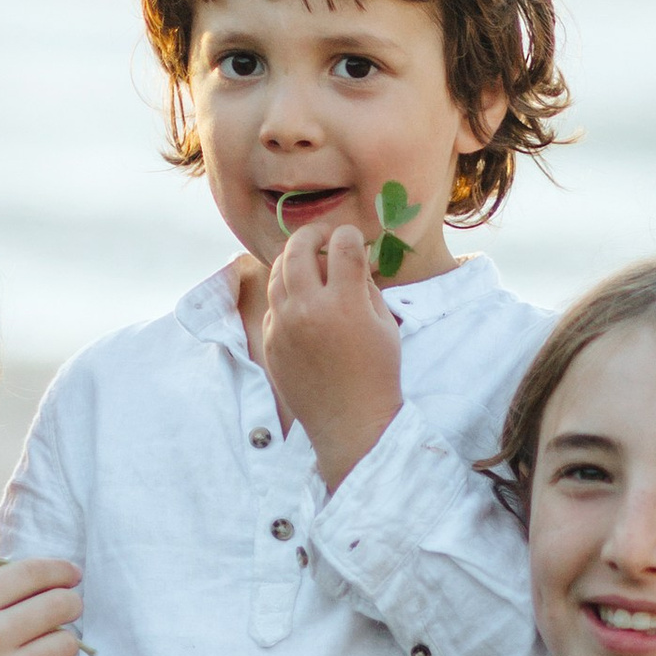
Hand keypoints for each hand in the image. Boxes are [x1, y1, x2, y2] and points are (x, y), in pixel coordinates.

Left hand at [260, 215, 403, 489]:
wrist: (349, 422)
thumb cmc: (377, 373)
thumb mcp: (384, 324)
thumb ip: (365, 286)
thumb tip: (351, 258)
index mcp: (344, 302)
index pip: (342, 244)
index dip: (350, 235)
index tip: (353, 239)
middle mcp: (307, 309)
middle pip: (298, 249)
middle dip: (311, 234)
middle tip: (321, 236)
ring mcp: (283, 325)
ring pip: (277, 273)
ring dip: (291, 259)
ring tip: (306, 261)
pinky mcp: (270, 341)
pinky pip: (273, 304)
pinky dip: (285, 294)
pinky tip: (301, 300)